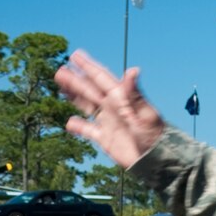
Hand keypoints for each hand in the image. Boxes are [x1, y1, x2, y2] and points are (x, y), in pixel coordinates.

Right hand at [57, 50, 167, 168]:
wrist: (155, 160)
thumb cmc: (154, 135)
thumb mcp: (144, 112)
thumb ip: (134, 93)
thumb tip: (133, 69)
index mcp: (121, 98)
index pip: (101, 78)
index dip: (88, 67)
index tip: (75, 55)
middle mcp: (113, 107)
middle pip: (90, 90)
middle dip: (75, 80)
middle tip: (60, 70)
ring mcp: (109, 122)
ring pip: (87, 106)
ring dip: (74, 97)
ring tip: (60, 87)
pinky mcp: (106, 138)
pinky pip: (89, 130)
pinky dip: (79, 126)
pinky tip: (69, 123)